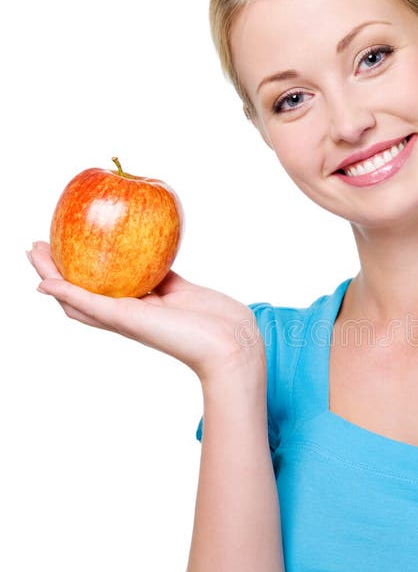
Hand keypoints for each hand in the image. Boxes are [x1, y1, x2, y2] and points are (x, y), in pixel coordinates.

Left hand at [27, 241, 264, 383]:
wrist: (229, 344)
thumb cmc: (179, 338)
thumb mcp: (126, 318)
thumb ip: (87, 302)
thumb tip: (42, 286)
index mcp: (114, 318)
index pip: (70, 294)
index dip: (50, 273)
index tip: (35, 247)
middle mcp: (131, 308)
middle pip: (92, 279)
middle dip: (71, 257)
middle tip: (54, 229)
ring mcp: (155, 297)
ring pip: (124, 269)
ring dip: (105, 251)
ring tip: (92, 227)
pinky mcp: (178, 287)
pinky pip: (156, 263)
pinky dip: (146, 248)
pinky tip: (141, 230)